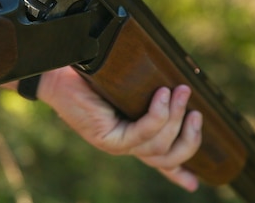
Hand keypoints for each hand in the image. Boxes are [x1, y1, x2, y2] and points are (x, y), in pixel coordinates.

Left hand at [37, 66, 202, 191]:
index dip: (179, 173)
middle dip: (189, 138)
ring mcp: (116, 144)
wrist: (57, 73)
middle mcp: (125, 144)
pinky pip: (141, 134)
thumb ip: (147, 94)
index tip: (194, 183)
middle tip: (197, 112)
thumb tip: (173, 82)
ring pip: (158, 146)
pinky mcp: (106, 138)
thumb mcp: (126, 87)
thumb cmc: (91, 75)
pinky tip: (162, 95)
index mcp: (131, 135)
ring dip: (175, 118)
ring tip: (181, 91)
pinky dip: (157, 115)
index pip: (160, 162)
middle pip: (167, 158)